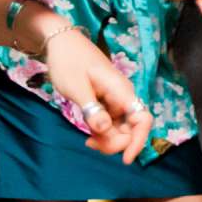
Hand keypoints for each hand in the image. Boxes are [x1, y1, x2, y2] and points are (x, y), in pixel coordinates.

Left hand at [40, 26, 152, 158]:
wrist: (60, 41)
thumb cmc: (68, 60)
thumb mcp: (76, 87)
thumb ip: (92, 110)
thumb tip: (105, 130)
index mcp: (120, 91)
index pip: (142, 120)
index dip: (138, 141)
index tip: (125, 160)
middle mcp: (123, 95)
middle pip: (131, 128)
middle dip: (115, 142)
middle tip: (90, 144)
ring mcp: (115, 98)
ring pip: (120, 127)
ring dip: (107, 139)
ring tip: (87, 140)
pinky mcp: (105, 100)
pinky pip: (110, 121)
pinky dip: (102, 131)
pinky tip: (88, 134)